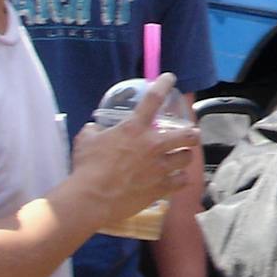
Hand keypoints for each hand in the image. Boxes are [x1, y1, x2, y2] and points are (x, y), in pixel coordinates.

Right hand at [65, 75, 198, 233]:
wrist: (91, 198)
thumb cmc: (87, 167)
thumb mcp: (85, 141)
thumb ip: (94, 131)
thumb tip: (95, 128)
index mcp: (134, 129)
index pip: (152, 99)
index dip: (164, 85)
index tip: (170, 78)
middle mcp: (153, 145)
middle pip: (187, 134)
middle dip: (191, 134)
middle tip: (189, 135)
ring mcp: (160, 167)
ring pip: (187, 158)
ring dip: (185, 157)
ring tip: (181, 158)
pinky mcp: (161, 188)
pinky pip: (182, 181)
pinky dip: (180, 180)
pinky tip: (177, 180)